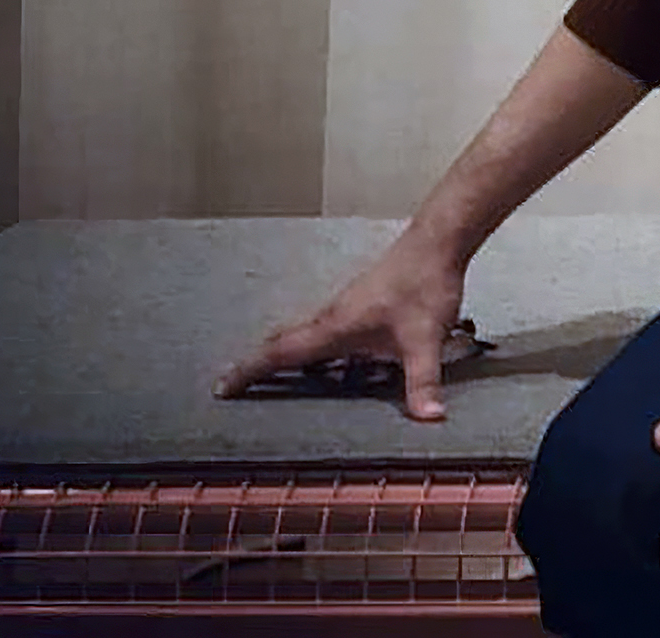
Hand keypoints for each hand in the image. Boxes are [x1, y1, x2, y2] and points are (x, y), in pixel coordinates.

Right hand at [211, 232, 468, 421]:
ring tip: (274, 379)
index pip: (282, 352)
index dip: (250, 371)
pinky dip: (316, 346)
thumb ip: (422, 381)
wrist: (438, 241)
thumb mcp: (424, 339)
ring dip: (288, 355)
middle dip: (261, 365)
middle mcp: (334, 315)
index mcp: (336, 326)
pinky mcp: (364, 302)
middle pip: (287, 342)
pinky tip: (332, 358)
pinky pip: (329, 329)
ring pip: (308, 335)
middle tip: (236, 386)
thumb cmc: (424, 285)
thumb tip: (427, 418)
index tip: (220, 386)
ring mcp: (348, 306)